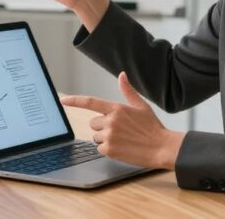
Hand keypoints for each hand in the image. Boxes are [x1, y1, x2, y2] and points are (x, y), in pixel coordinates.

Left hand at [60, 72, 184, 169]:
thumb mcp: (141, 106)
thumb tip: (122, 75)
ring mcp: (109, 135)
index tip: (62, 100)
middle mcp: (110, 120)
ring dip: (105, 139)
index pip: (90, 102)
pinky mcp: (110, 150)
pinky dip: (108, 150)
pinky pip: (100, 149)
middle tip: (120, 131)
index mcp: (116, 108)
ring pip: (96, 136)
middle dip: (102, 127)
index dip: (74, 101)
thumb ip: (128, 91)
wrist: (162, 148)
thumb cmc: (152, 127)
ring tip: (123, 140)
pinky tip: (122, 148)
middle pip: (93, 123)